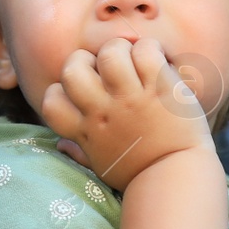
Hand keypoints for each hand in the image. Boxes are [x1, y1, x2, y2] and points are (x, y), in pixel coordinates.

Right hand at [39, 37, 214, 191]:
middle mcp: (102, 111)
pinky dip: (152, 50)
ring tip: (136, 61)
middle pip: (72, 68)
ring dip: (121, 49)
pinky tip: (160, 63)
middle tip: (109, 71)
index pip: (50, 99)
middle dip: (86, 60)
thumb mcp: (103, 166)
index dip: (62, 89)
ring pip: (110, 53)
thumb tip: (60, 145)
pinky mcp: (159, 87)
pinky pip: (146, 51)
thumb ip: (80, 151)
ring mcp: (130, 98)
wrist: (178, 178)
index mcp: (85, 130)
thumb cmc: (140, 174)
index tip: (84, 94)